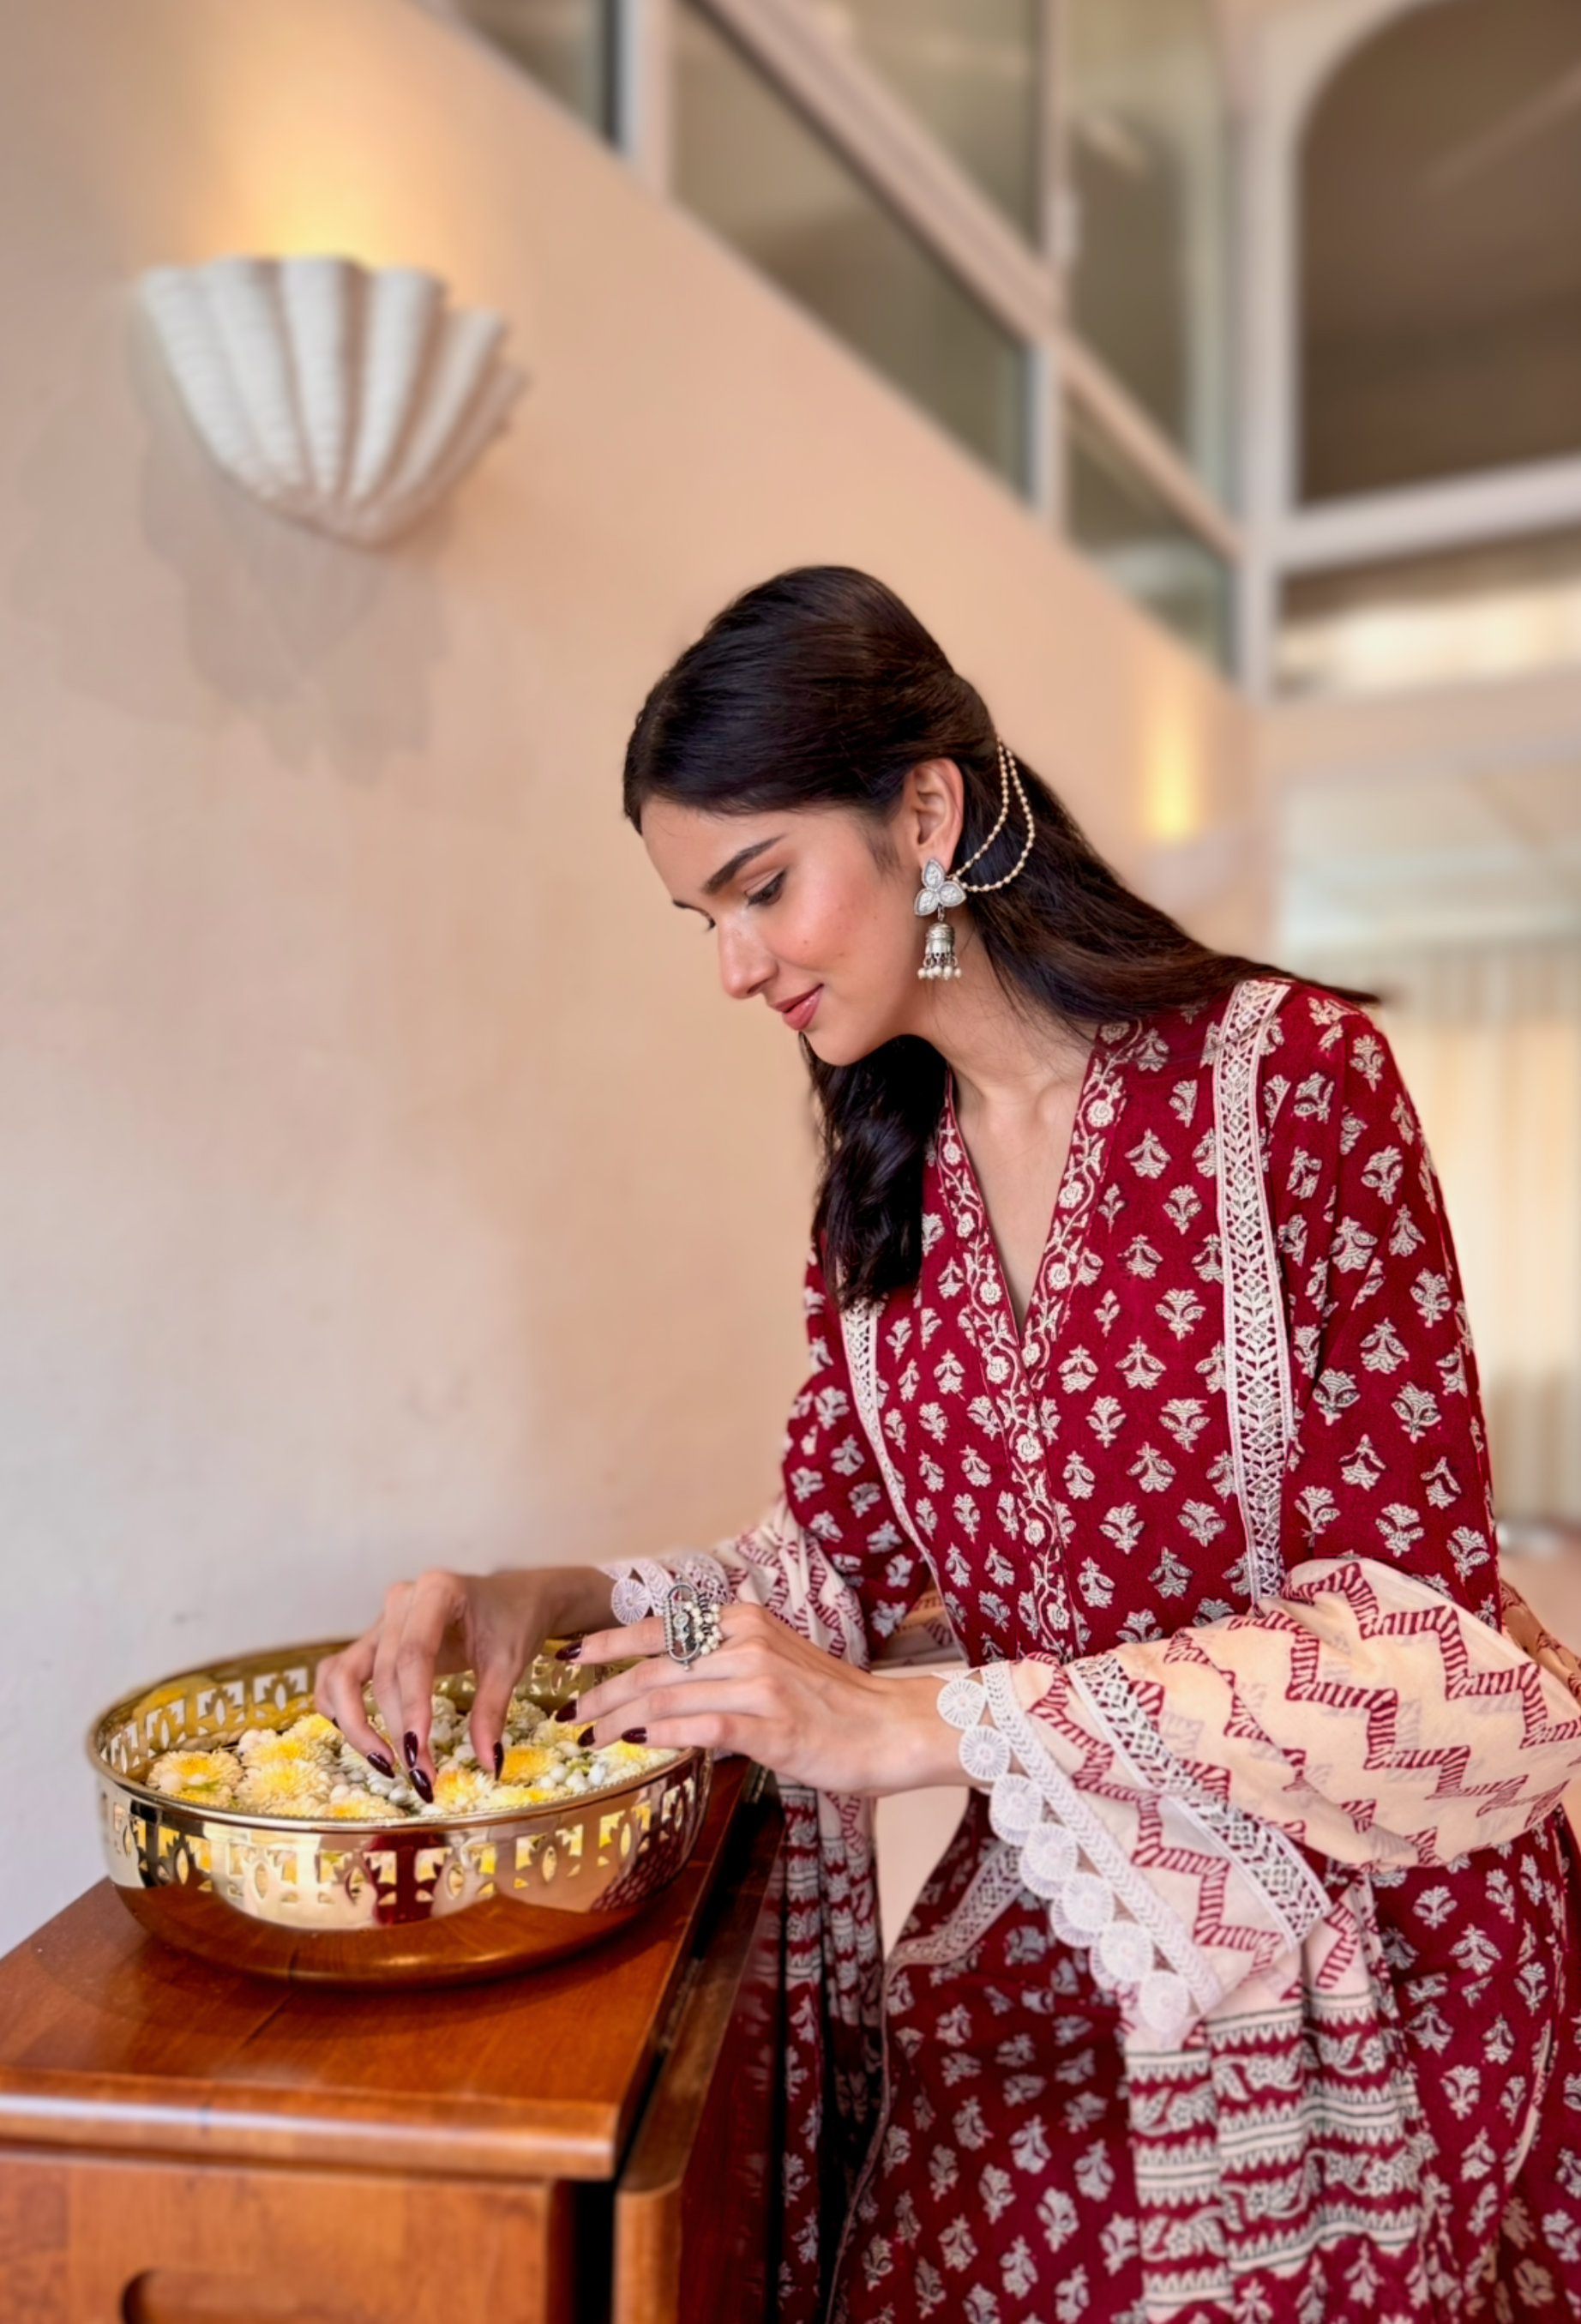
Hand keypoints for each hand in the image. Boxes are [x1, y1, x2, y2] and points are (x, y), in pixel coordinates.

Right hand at [315, 1566, 600, 1788]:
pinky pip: (338, 1673)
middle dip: (398, 1728)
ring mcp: (381, 1620)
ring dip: (357, 1724)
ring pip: (345, 1675)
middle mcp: (400, 1601)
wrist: (513, 1597)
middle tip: (420, 1774)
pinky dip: (339, 1706)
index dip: (412, 1706)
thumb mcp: (509, 1663)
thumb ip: (492, 1710)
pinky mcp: (373, 1640)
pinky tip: (361, 1737)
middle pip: (384, 1673)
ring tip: (386, 1763)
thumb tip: (489, 1763)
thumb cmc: (512, 1621)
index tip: (418, 1752)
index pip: (414, 1655)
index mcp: (437, 1591)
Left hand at [573, 1600, 959, 1795]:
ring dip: (620, 1719)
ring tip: (591, 1737)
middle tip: (570, 1713)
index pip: (661, 1628)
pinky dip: (663, 1736)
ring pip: (668, 1698)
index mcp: (744, 1622)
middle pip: (654, 1667)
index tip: (572, 1657)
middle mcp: (747, 1644)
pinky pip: (702, 1727)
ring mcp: (759, 1685)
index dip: (610, 1642)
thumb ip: (723, 1665)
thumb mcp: (774, 1663)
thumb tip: (666, 1685)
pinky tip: (637, 1747)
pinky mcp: (771, 1727)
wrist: (890, 1727)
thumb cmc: (832, 1703)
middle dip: (603, 1691)